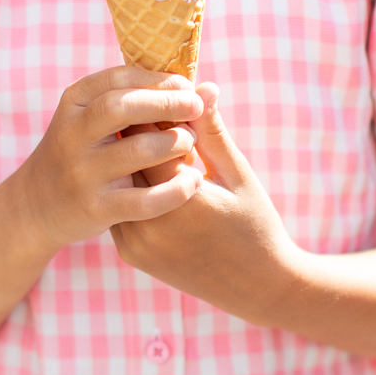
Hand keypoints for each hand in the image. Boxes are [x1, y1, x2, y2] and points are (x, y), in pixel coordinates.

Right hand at [14, 66, 205, 255]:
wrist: (36, 205)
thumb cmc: (82, 152)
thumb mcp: (89, 118)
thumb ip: (130, 99)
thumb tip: (197, 86)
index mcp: (74, 102)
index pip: (119, 78)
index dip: (158, 79)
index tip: (186, 86)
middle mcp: (73, 134)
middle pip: (124, 108)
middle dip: (167, 103)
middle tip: (196, 108)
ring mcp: (82, 172)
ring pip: (139, 150)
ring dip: (175, 143)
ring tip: (190, 143)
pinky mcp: (95, 207)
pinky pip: (145, 199)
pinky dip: (176, 190)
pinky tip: (192, 182)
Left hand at [111, 84, 298, 324]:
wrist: (256, 289)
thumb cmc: (256, 226)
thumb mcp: (237, 176)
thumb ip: (212, 132)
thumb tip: (202, 85)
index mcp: (180, 201)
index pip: (147, 137)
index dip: (155, 111)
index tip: (167, 96)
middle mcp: (149, 225)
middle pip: (127, 158)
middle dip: (140, 131)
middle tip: (155, 113)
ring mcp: (135, 244)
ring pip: (119, 183)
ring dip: (131, 159)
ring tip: (152, 142)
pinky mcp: (130, 254)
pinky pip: (120, 206)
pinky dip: (131, 187)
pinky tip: (148, 174)